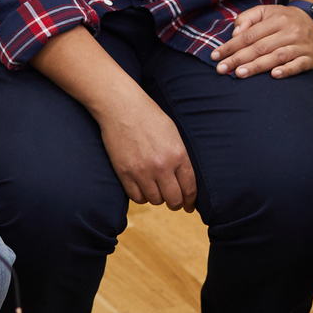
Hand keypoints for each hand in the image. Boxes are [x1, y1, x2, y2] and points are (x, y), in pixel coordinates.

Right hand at [95, 95, 197, 210]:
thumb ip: (180, 158)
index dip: (190, 200)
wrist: (121, 106)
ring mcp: (142, 171)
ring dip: (157, 197)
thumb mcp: (173, 134)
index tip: (189, 206)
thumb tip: (184, 181)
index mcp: (178, 154)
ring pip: (155, 200)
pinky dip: (140, 196)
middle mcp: (161, 166)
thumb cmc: (149, 117)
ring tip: (155, 188)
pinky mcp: (124, 173)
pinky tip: (142, 187)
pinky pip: (136, 197)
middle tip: (173, 202)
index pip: (189, 188)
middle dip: (176, 203)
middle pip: (174, 200)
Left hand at [211, 2, 312, 78]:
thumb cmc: (284, 18)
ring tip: (240, 73)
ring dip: (258, 66)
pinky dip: (287, 70)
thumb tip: (235, 34)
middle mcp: (289, 31)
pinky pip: (298, 65)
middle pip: (261, 47)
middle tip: (222, 69)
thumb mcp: (266, 11)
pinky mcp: (310, 58)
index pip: (249, 35)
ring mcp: (301, 45)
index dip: (231, 46)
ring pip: (277, 56)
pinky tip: (274, 75)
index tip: (216, 56)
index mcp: (277, 19)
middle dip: (239, 58)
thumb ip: (248, 18)